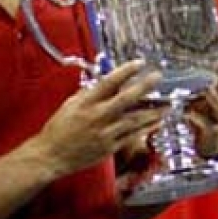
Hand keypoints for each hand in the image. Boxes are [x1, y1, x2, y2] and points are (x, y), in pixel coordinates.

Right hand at [36, 60, 165, 177]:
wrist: (51, 155)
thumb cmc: (56, 131)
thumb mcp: (68, 106)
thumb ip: (86, 95)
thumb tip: (100, 85)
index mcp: (85, 104)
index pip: (109, 82)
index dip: (126, 71)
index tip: (139, 63)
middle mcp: (97, 116)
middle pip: (126, 98)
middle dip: (145, 86)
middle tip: (157, 77)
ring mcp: (105, 133)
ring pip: (135, 119)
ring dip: (153, 110)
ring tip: (167, 103)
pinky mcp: (109, 147)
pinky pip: (132, 135)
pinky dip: (146, 128)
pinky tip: (155, 122)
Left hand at [186, 58, 217, 157]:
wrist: (202, 145)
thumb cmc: (200, 117)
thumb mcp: (199, 96)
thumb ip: (195, 81)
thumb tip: (181, 64)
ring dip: (216, 98)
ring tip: (208, 89)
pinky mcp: (211, 134)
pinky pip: (208, 127)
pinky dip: (198, 121)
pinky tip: (188, 115)